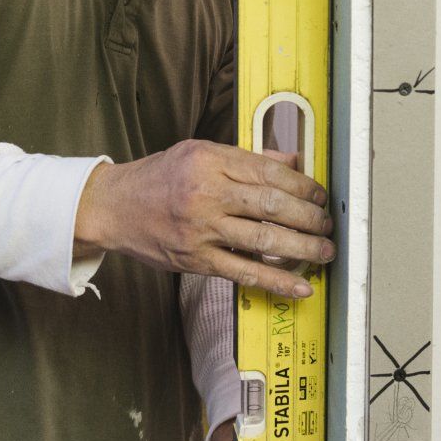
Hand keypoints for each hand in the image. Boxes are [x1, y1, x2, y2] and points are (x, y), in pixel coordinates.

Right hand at [74, 139, 332, 296]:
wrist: (113, 207)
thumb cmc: (157, 177)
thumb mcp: (198, 153)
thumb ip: (246, 158)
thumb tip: (292, 162)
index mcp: (209, 160)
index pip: (269, 172)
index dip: (303, 185)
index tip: (320, 195)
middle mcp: (207, 193)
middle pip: (272, 205)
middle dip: (309, 217)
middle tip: (328, 225)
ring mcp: (201, 229)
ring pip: (264, 239)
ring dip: (302, 248)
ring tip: (324, 251)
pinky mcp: (196, 260)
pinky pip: (244, 272)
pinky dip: (276, 281)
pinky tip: (299, 287)